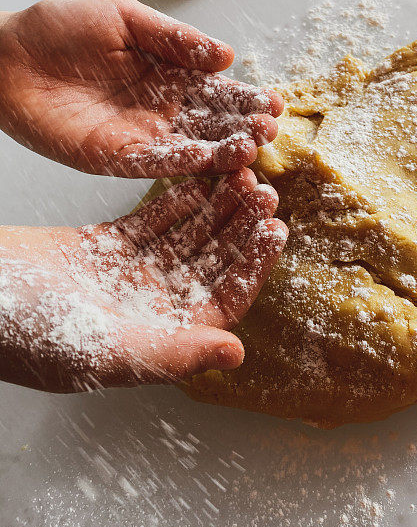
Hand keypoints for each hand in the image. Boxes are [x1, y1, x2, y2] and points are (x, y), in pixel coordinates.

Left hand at [0, 0, 282, 176]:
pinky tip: (209, 160)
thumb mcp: (125, 19)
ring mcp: (141, 136)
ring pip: (191, 146)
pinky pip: (155, 163)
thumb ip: (175, 40)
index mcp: (169, 74)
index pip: (217, 90)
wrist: (6, 56)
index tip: (276, 102)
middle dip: (243, 126)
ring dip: (222, 149)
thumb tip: (227, 55)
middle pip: (212, 122)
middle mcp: (162, 109)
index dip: (246, 97)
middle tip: (271, 128)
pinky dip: (183, 163)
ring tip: (252, 146)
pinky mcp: (115, 158)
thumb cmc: (61, 28)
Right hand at [0, 169, 286, 392]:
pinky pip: (154, 218)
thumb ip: (175, 353)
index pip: (224, 299)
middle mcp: (154, 305)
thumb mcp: (108, 352)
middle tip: (264, 190)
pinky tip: (201, 174)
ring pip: (187, 235)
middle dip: (239, 226)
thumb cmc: (30, 336)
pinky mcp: (109, 244)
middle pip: (211, 260)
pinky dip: (178, 197)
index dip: (252, 265)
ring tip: (240, 173)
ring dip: (215, 206)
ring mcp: (132, 273)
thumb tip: (237, 352)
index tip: (274, 229)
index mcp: (162, 336)